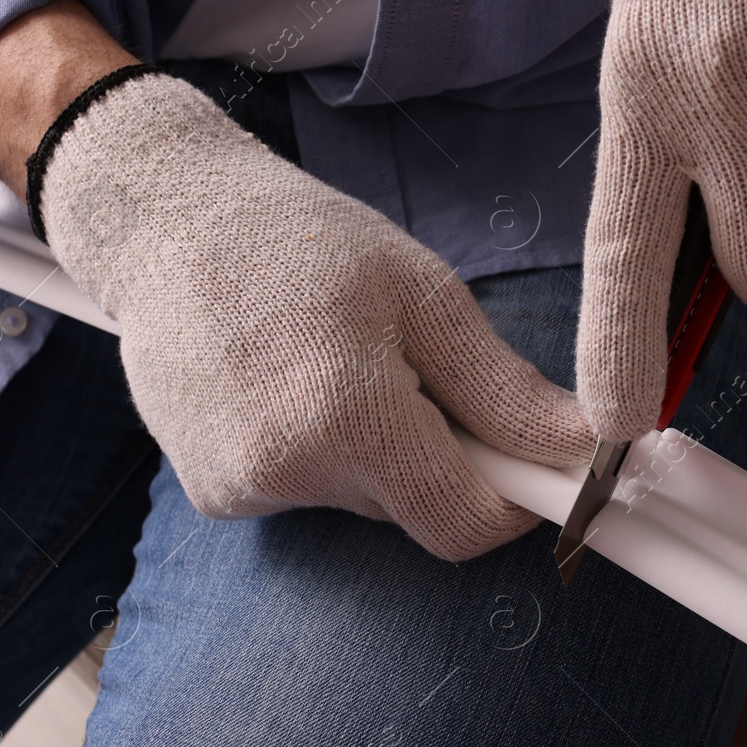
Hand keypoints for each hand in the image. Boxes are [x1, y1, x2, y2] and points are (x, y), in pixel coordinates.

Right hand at [34, 73, 592, 559]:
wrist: (164, 221)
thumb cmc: (302, 242)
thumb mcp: (425, 295)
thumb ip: (502, 389)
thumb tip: (582, 448)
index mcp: (349, 420)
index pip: (464, 525)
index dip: (514, 502)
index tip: (533, 462)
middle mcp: (287, 472)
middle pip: (417, 510)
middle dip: (443, 457)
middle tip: (420, 371)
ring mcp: (241, 489)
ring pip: (366, 500)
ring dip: (382, 451)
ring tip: (343, 362)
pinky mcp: (212, 494)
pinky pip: (311, 492)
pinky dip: (326, 451)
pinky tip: (293, 384)